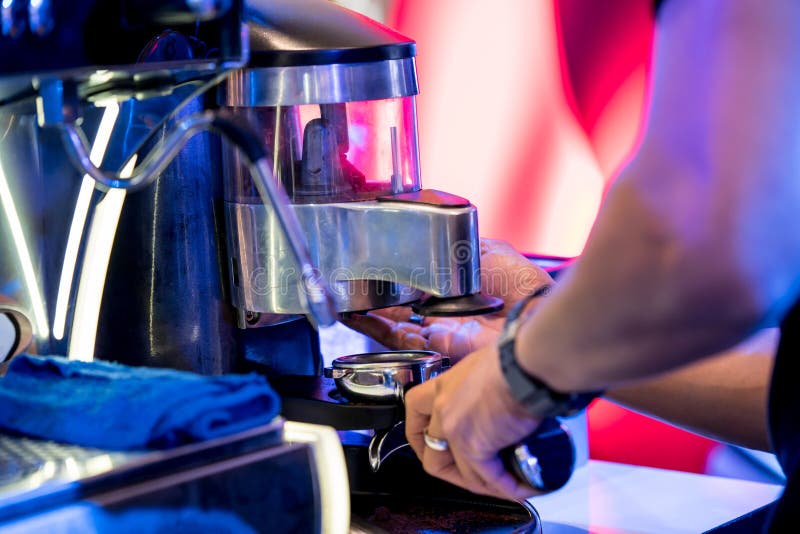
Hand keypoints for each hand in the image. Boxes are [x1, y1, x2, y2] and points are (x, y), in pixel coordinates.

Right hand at [341, 239, 553, 360]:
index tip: (374, 265)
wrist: (531, 317)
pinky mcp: (434, 345)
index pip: (420, 283)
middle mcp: (446, 311)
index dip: (397, 276)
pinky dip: (372, 327)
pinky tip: (354, 315)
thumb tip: (440, 233)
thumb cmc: (520, 285)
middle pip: (402, 304)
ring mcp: (439, 329)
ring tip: (343, 296)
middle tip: (350, 281)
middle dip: (375, 295)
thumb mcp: (488, 251)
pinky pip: (397, 337)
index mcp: (459, 288)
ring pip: (393, 322)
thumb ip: (460, 245)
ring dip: (367, 311)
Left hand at [404, 343, 543, 500]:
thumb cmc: (516, 357)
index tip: (428, 443)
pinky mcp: (474, 446)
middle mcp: (443, 407)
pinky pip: (486, 478)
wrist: (527, 363)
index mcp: (445, 384)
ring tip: (508, 484)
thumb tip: (499, 394)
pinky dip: (507, 487)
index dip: (419, 433)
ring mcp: (455, 429)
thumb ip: (482, 383)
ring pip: (460, 473)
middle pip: (432, 454)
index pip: (415, 409)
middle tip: (473, 476)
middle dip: (452, 472)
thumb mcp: (486, 364)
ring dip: (485, 485)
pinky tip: (523, 486)